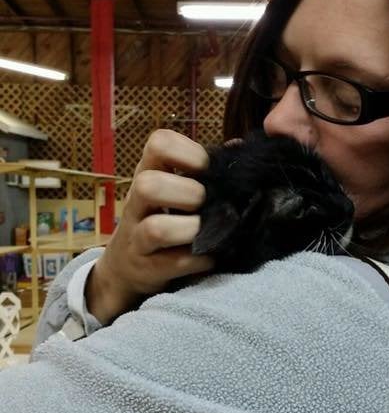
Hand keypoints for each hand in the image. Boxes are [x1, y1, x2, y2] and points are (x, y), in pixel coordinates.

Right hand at [86, 129, 214, 324]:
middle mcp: (137, 202)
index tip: (206, 168)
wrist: (127, 266)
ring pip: (156, 229)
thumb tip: (237, 147)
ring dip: (190, 230)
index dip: (187, 151)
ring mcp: (137, 237)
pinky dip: (198, 260)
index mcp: (149, 172)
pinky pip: (173, 263)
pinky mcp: (146, 268)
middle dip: (187, 193)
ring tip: (204, 232)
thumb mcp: (173, 188)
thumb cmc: (161, 217)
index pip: (158, 144)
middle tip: (203, 203)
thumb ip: (202, 170)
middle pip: (148, 185)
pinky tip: (208, 257)